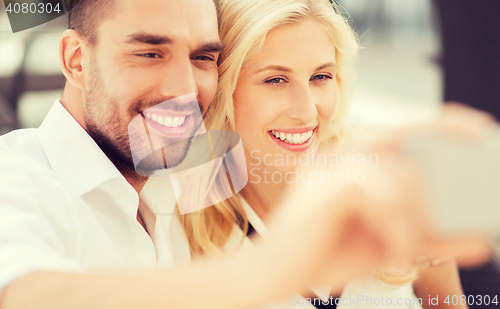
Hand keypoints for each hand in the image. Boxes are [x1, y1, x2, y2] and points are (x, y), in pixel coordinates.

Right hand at [251, 103, 493, 298]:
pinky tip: (389, 254)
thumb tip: (482, 238)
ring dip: (413, 223)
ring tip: (402, 255)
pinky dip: (395, 230)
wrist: (274, 272)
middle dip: (432, 197)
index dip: (443, 124)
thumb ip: (431, 237)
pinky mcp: (324, 185)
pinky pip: (380, 197)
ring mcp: (332, 165)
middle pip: (409, 153)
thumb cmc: (326, 253)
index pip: (406, 130)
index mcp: (355, 158)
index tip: (478, 129)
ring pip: (400, 178)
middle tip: (439, 231)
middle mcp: (343, 153)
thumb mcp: (388, 244)